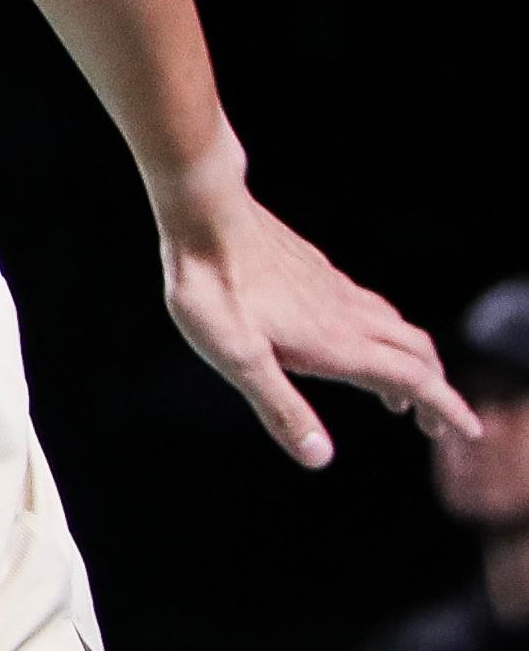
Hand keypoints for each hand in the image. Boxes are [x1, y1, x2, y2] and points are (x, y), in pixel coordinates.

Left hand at [157, 172, 480, 466]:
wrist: (202, 213)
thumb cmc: (212, 288)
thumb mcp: (237, 359)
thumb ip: (281, 408)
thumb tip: (321, 459)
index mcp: (336, 343)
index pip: (413, 381)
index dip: (446, 408)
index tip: (469, 431)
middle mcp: (345, 314)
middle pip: (416, 353)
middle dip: (435, 389)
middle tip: (435, 422)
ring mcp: (331, 286)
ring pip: (394, 325)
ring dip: (410, 360)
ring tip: (396, 390)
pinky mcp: (313, 267)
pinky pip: (367, 302)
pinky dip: (382, 329)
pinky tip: (354, 332)